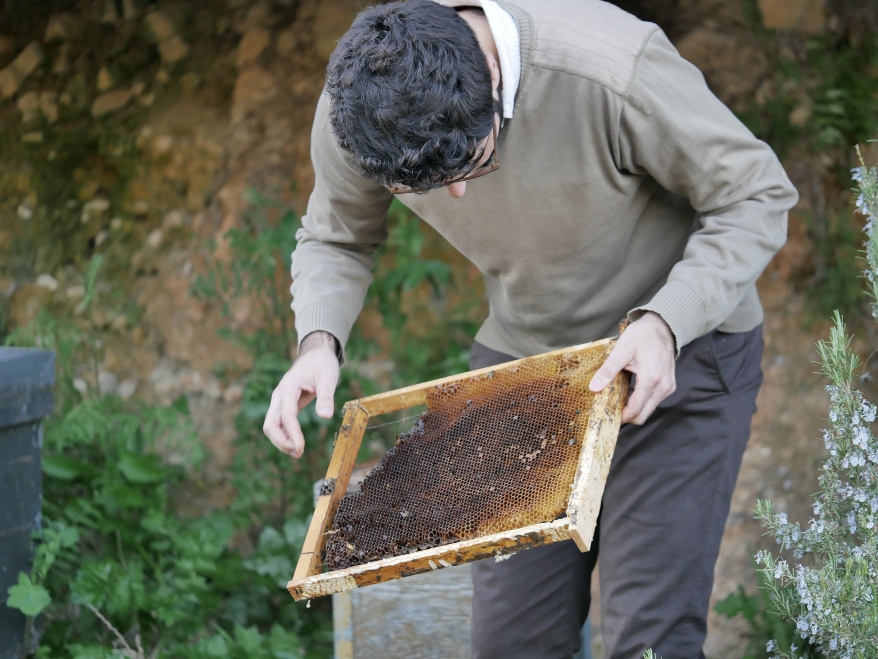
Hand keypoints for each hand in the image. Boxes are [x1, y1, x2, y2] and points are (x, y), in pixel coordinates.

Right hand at [263, 331, 339, 457]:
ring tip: (298, 453)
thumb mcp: (328, 378)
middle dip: (282, 441)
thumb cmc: (322, 364)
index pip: (286, 415)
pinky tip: (296, 445)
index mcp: (288, 387)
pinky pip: (279, 423)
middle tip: (299, 453)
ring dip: (281, 441)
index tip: (301, 448)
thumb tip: (325, 416)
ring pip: (271, 425)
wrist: (315, 354)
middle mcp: (279, 395)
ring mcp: (279, 400)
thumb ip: (325, 397)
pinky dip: (285, 435)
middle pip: (270, 424)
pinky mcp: (283, 405)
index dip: (292, 433)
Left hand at [588, 312, 675, 424]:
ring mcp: (668, 387)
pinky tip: (630, 391)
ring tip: (619, 397)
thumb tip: (594, 388)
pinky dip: (642, 401)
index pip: (635, 410)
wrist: (661, 326)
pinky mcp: (669, 385)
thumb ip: (608, 370)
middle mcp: (663, 386)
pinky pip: (654, 401)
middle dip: (627, 415)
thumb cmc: (642, 335)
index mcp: (651, 379)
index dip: (620, 416)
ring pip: (649, 409)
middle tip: (611, 408)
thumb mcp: (621, 350)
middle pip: (643, 415)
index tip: (607, 415)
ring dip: (634, 408)